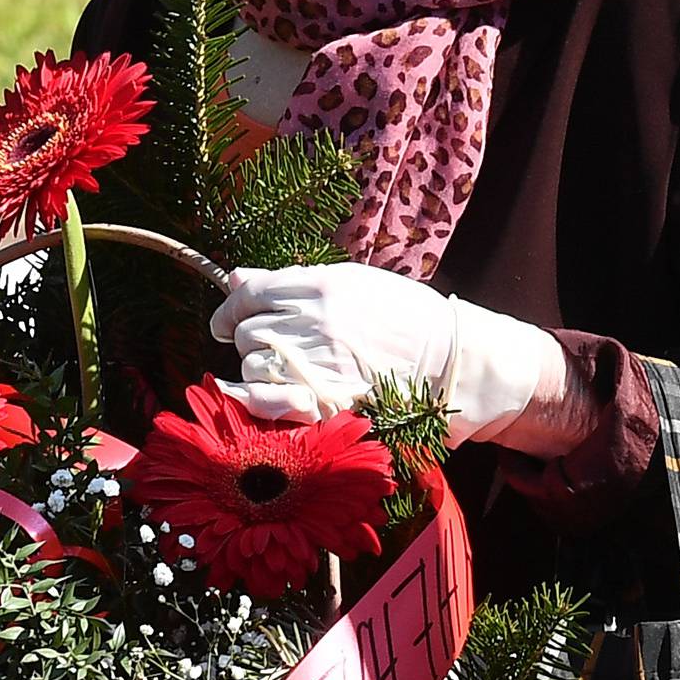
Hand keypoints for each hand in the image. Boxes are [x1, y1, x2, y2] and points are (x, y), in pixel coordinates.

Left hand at [211, 262, 573, 448]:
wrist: (453, 361)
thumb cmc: (405, 318)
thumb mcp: (352, 283)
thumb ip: (291, 281)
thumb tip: (235, 278)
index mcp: (322, 286)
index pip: (251, 293)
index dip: (231, 308)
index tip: (226, 320)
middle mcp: (315, 322)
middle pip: (248, 330)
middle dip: (249, 339)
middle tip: (267, 348)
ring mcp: (320, 362)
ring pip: (253, 365)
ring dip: (257, 369)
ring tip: (282, 371)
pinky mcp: (326, 401)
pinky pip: (266, 399)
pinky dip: (249, 398)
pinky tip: (247, 395)